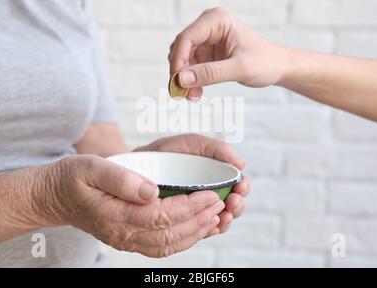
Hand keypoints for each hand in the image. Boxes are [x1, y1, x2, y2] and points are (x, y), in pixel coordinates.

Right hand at [34, 155, 224, 257]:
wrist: (54, 197)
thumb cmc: (73, 177)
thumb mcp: (91, 167)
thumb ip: (121, 179)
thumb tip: (152, 191)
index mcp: (115, 215)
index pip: (161, 216)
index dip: (189, 207)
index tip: (209, 194)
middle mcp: (122, 234)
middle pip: (170, 234)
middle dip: (199, 220)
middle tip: (220, 203)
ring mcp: (126, 240)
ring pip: (168, 245)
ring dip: (195, 233)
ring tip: (215, 216)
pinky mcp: (129, 239)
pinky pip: (161, 247)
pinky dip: (183, 240)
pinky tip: (196, 228)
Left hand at [135, 133, 249, 234]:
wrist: (133, 166)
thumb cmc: (165, 153)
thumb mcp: (190, 144)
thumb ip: (214, 148)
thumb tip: (240, 164)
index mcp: (215, 177)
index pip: (237, 186)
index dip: (243, 188)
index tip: (241, 186)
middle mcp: (208, 196)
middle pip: (232, 207)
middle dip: (238, 206)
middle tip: (233, 201)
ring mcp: (195, 211)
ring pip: (218, 222)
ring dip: (226, 220)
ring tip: (223, 215)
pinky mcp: (181, 223)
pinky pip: (197, 232)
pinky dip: (206, 231)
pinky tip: (208, 226)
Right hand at [168, 7, 288, 99]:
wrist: (277, 67)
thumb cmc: (265, 62)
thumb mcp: (239, 69)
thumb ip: (211, 74)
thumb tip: (181, 80)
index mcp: (216, 20)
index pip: (186, 38)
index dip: (177, 61)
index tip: (176, 83)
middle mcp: (208, 26)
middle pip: (181, 49)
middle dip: (180, 73)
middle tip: (183, 95)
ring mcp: (206, 40)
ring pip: (182, 60)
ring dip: (184, 80)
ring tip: (193, 97)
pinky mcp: (206, 53)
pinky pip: (189, 67)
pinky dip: (190, 81)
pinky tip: (195, 94)